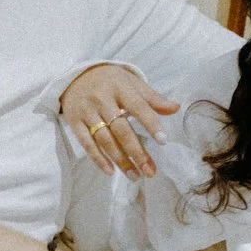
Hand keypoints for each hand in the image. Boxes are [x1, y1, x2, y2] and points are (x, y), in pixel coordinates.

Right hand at [59, 64, 179, 178]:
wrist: (75, 75)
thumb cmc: (109, 81)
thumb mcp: (131, 82)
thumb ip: (152, 98)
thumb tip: (175, 108)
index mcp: (120, 87)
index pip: (138, 107)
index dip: (151, 124)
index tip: (163, 141)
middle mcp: (102, 99)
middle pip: (121, 129)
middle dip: (136, 151)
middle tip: (149, 171)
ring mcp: (87, 112)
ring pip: (105, 139)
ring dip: (120, 160)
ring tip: (135, 175)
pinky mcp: (74, 122)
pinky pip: (86, 143)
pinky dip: (98, 158)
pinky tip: (110, 171)